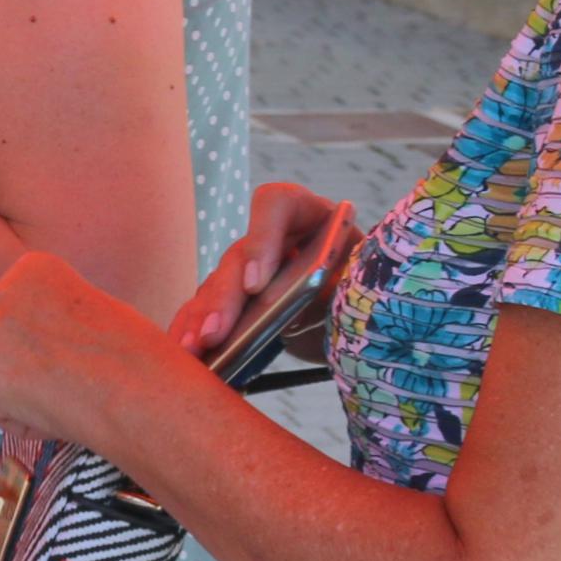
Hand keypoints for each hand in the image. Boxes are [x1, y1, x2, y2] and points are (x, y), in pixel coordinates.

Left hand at [0, 250, 193, 452]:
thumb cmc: (136, 358)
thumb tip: (27, 335)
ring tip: (64, 399)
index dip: (33, 343)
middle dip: (8, 364)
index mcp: (33, 266)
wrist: (144, 393)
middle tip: (53, 387)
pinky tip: (55, 415)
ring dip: (14, 395)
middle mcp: (3, 288)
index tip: (68, 358)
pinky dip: (19, 421)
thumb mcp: (89, 310)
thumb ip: (50, 313)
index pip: (7, 308)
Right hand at [178, 181, 357, 354]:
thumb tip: (310, 316)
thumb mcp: (366, 286)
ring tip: (191, 350)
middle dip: (224, 299)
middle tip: (215, 333)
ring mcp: (250, 267)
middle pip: (238, 257)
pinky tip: (186, 355)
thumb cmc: (374, 287)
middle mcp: (273, 237)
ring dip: (201, 319)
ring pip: (216, 288)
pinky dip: (195, 332)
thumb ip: (344, 290)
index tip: (256, 285)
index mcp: (311, 216)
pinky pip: (208, 311)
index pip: (276, 205)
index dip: (261, 240)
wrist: (372, 305)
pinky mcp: (238, 299)